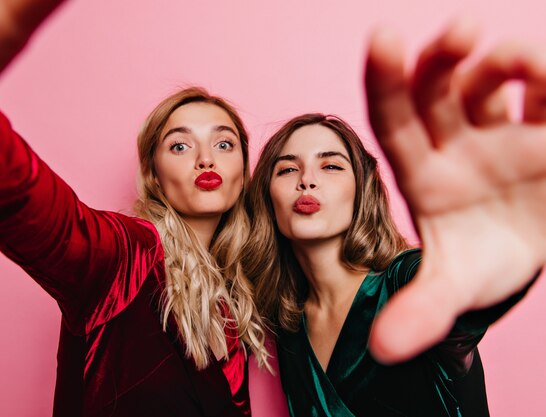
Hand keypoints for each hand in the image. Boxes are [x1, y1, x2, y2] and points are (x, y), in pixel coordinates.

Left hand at [365, 18, 545, 362]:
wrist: (528, 258)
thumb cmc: (482, 263)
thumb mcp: (455, 286)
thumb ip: (421, 310)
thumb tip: (380, 351)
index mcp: (423, 171)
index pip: (394, 121)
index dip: (385, 82)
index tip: (382, 40)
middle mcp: (455, 142)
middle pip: (438, 89)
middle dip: (443, 59)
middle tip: (459, 34)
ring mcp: (501, 131)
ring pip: (493, 82)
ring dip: (504, 63)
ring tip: (519, 61)